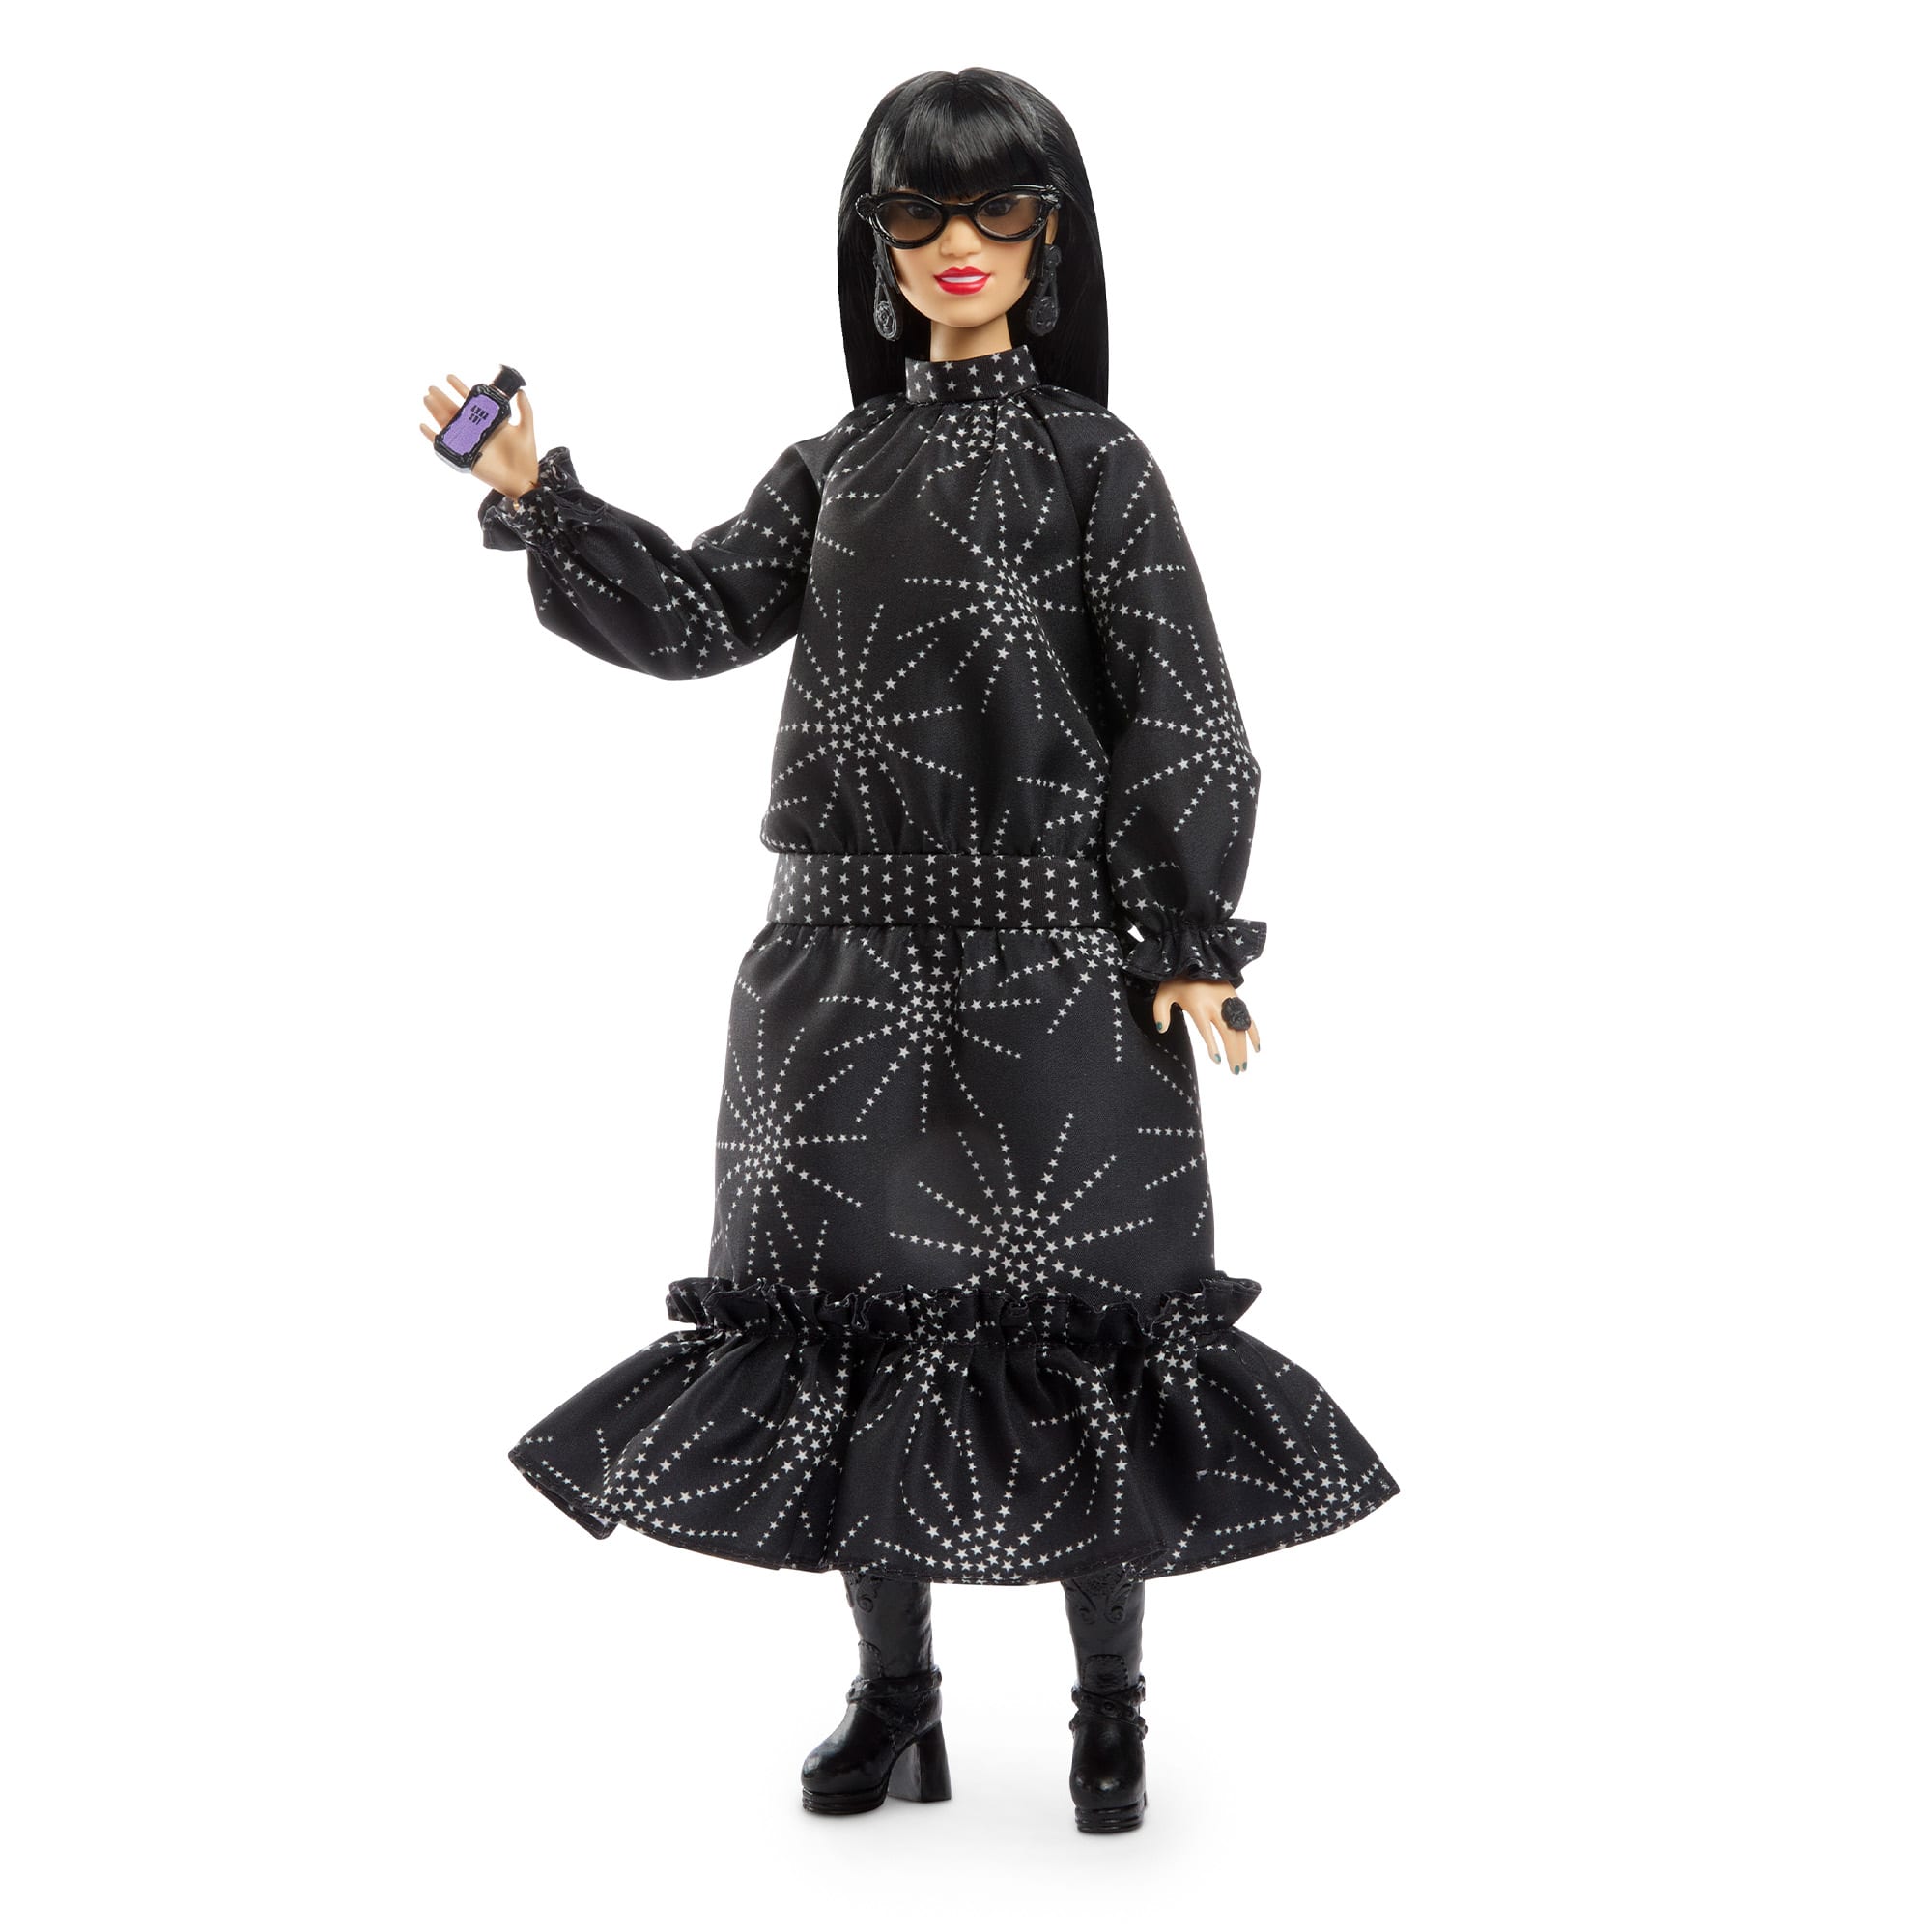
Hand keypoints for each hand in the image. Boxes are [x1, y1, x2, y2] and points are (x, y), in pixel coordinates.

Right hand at [419, 371, 539, 498]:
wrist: (522, 480)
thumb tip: (520, 390)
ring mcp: (469, 442)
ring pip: (448, 423)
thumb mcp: (526, 429)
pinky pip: (444, 444)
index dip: (459, 388)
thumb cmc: (525, 457)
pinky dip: (432, 436)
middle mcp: (477, 430)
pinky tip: (424, 426)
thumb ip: (525, 410)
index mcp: (489, 421)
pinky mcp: (464, 456)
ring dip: (436, 411)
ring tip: (427, 399)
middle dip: (443, 398)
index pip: (471, 401)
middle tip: (432, 388)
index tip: (450, 377)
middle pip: (455, 410)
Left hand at [1153, 978, 1259, 1073]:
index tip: (1217, 1060)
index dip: (1213, 1045)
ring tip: (1242, 1068)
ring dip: (1243, 1049)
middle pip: (1228, 1032)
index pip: (1207, 1029)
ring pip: (1239, 1029)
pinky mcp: (1236, 999)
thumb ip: (1160, 1011)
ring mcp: (1229, 1002)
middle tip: (1236, 1072)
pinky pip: (1248, 1019)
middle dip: (1233, 1053)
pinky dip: (1253, 1033)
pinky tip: (1256, 1049)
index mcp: (1198, 1004)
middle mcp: (1216, 1004)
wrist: (1195, 958)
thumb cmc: (1177, 979)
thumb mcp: (1163, 993)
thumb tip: (1162, 1028)